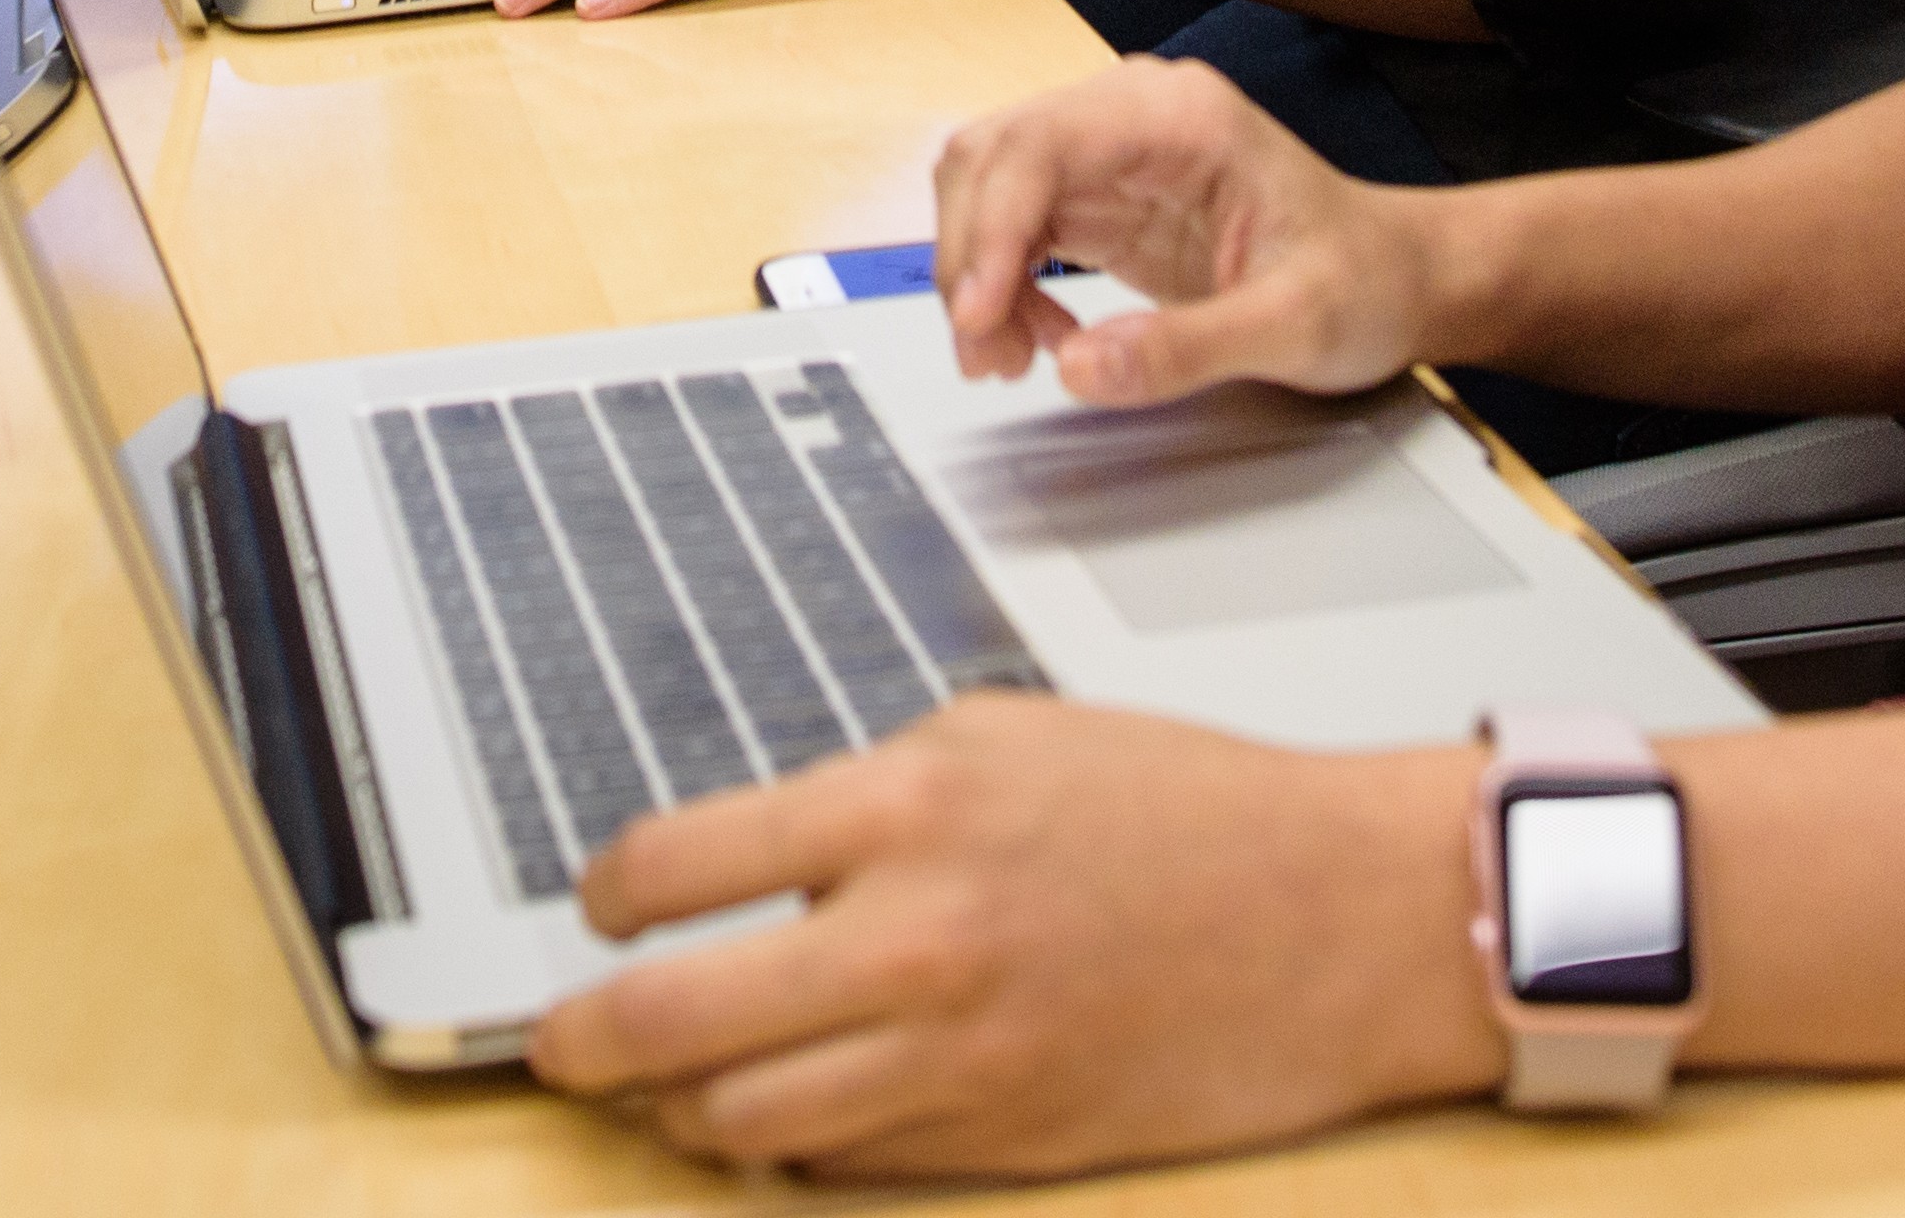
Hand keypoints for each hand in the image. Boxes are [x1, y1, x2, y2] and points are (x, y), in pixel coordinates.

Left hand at [527, 700, 1493, 1176]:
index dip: (609, 893)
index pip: (679, 861)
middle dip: (585, 1040)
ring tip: (668, 1086)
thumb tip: (747, 858)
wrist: (1342, 918)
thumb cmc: (1190, 813)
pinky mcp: (1003, 1140)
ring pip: (742, 1119)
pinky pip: (845, 1163)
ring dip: (682, 1109)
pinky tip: (789, 1112)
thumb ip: (866, 798)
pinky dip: (792, 1145)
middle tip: (562, 1041)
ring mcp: (959, 1055)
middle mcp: (918, 937)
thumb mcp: (1006, 740)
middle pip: (674, 1018)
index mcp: (909, 805)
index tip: (600, 904)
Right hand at [928, 57, 1450, 401]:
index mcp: (1180, 115)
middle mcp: (1133, 116)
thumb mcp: (1295, 326)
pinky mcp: (1101, 199)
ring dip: (977, 274)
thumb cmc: (1367, 278)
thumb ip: (1187, 349)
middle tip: (986, 352)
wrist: (1398, 279)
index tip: (979, 312)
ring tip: (1007, 357)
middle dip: (970, 257)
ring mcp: (1111, 154)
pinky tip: (1038, 338)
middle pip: (994, 157)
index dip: (990, 227)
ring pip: (989, 189)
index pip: (1041, 145)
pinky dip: (1002, 285)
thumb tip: (1080, 368)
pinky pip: (1014, 228)